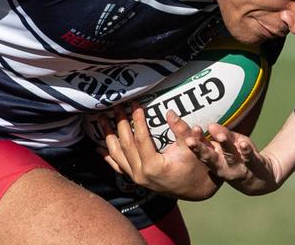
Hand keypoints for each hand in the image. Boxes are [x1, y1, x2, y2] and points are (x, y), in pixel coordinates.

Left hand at [101, 107, 222, 200]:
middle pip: (125, 145)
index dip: (137, 120)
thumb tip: (169, 112)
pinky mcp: (135, 180)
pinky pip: (118, 167)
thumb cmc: (195, 168)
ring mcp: (136, 178)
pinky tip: (99, 147)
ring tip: (102, 120)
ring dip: (109, 137)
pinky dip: (108, 156)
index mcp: (154, 166)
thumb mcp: (190, 148)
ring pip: (117, 156)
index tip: (135, 104)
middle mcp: (141, 174)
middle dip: (120, 123)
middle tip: (116, 106)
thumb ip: (181, 130)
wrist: (196, 190)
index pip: (141, 139)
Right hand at [185, 122, 283, 195]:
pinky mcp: (254, 165)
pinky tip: (243, 142)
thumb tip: (210, 125)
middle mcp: (223, 168)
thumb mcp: (229, 145)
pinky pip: (249, 158)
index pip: (201, 152)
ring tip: (220, 136)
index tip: (185, 137)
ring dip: (225, 146)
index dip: (193, 144)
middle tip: (190, 141)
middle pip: (210, 158)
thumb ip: (221, 134)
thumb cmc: (239, 158)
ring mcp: (238, 168)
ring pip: (230, 157)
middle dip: (200, 150)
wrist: (261, 178)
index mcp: (214, 161)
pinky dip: (246, 151)